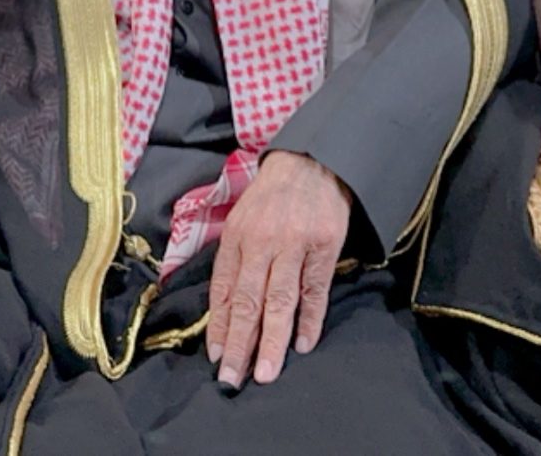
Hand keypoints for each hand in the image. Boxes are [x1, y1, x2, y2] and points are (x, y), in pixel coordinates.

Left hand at [207, 151, 351, 387]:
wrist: (313, 162)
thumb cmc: (272, 198)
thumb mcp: (242, 221)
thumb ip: (232, 262)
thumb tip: (222, 311)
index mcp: (236, 238)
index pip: (223, 290)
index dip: (218, 326)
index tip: (215, 357)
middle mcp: (261, 242)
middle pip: (247, 301)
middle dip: (238, 344)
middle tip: (232, 379)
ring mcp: (294, 245)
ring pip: (279, 301)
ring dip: (271, 341)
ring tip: (265, 373)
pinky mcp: (324, 246)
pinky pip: (315, 290)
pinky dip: (310, 319)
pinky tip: (302, 345)